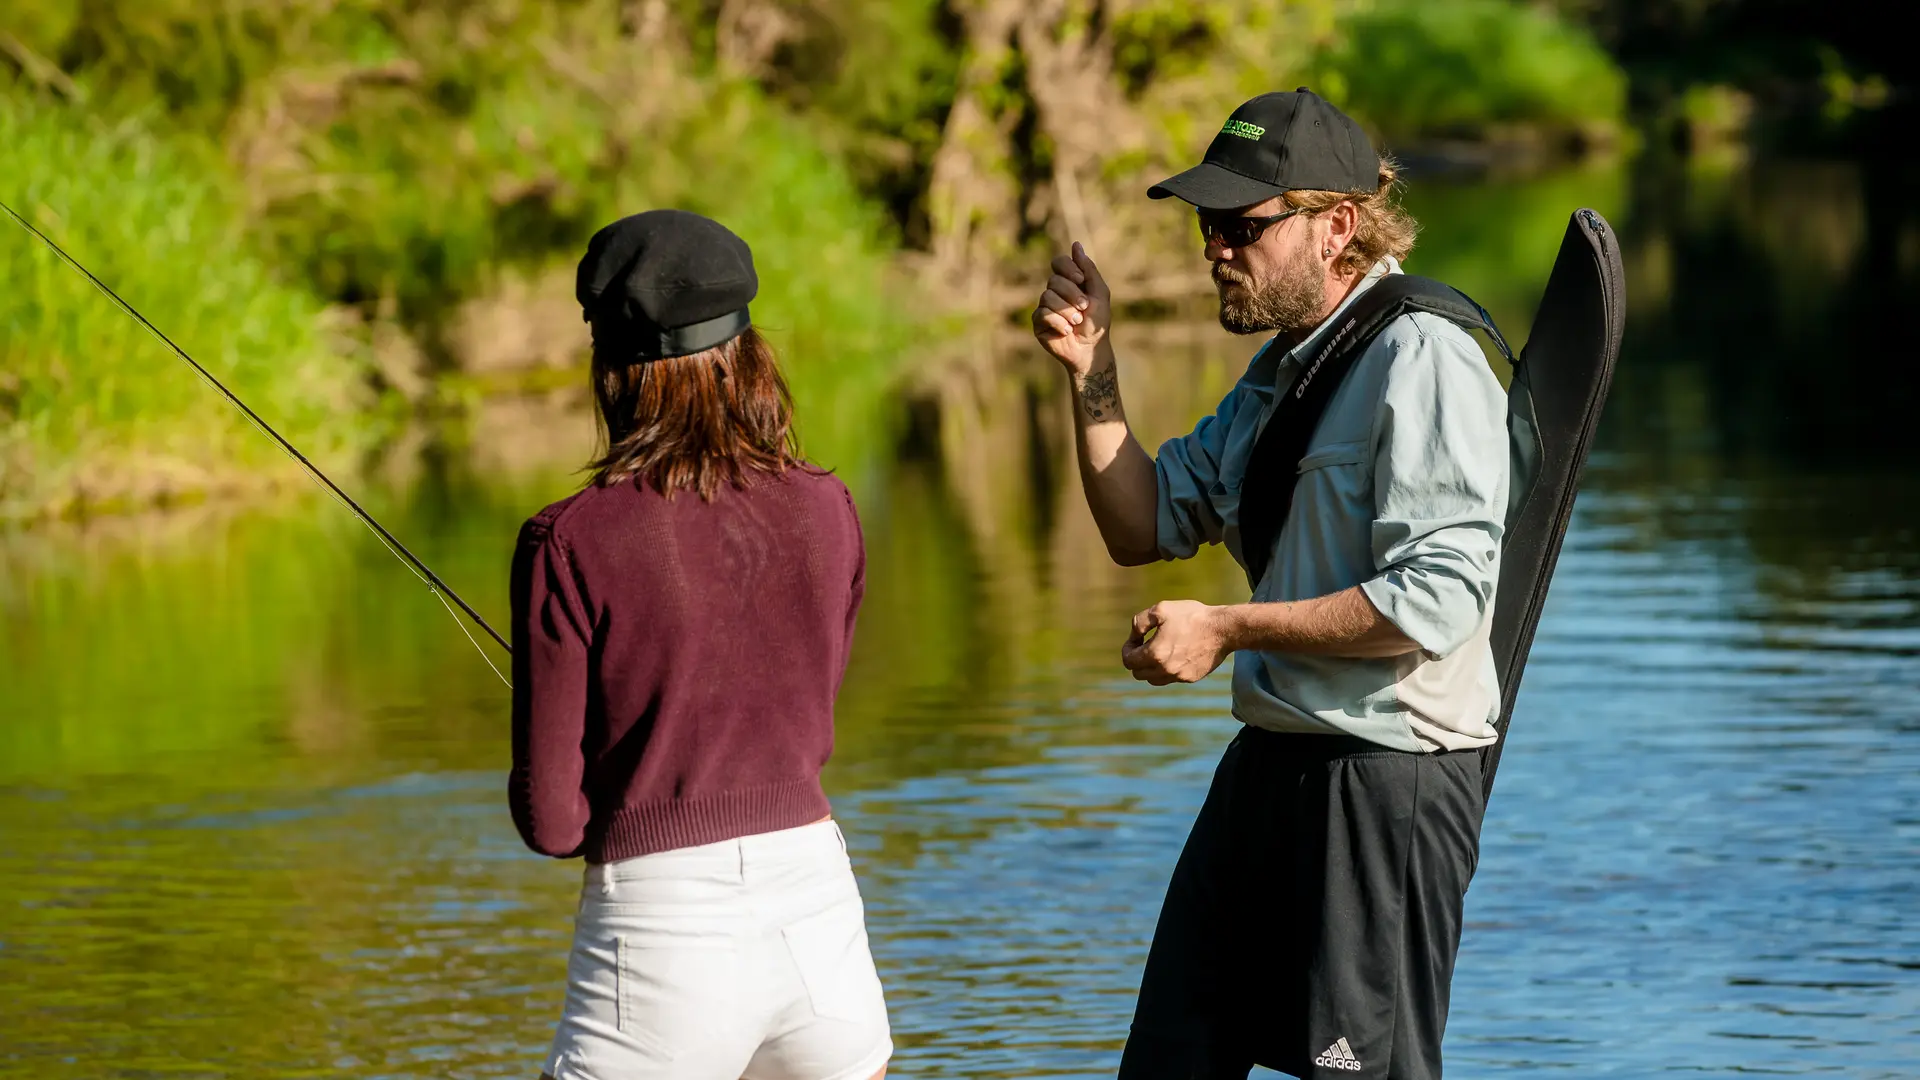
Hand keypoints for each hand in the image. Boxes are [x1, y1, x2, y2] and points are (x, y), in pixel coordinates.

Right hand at [1032, 241, 1111, 374]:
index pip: (1059, 262)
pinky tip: (1066, 331)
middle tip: (1084, 308)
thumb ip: (1088, 269)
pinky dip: (1058, 322)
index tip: (1080, 280)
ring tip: (1076, 322)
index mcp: (1069, 281)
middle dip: (1072, 295)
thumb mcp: (1099, 292)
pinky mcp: (1038, 322)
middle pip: (1054, 280)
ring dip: (1066, 310)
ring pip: (1047, 296)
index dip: (1068, 269)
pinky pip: (1042, 313)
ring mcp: (1044, 306)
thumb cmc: (1097, 322)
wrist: (1090, 348)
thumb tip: (1076, 245)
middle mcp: (1055, 291)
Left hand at [1122, 600, 1231, 685]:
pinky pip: (1170, 678)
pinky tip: (1176, 653)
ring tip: (1159, 650)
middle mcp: (1165, 670)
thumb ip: (1139, 622)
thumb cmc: (1191, 616)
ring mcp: (1178, 676)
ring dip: (1150, 667)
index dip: (1128, 648)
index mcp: (1155, 654)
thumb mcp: (1160, 610)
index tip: (1137, 638)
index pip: (1128, 661)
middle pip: (1138, 673)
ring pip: (1153, 680)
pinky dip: (1167, 669)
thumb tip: (1133, 635)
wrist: (1222, 629)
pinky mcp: (1190, 678)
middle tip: (1145, 644)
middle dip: (1137, 659)